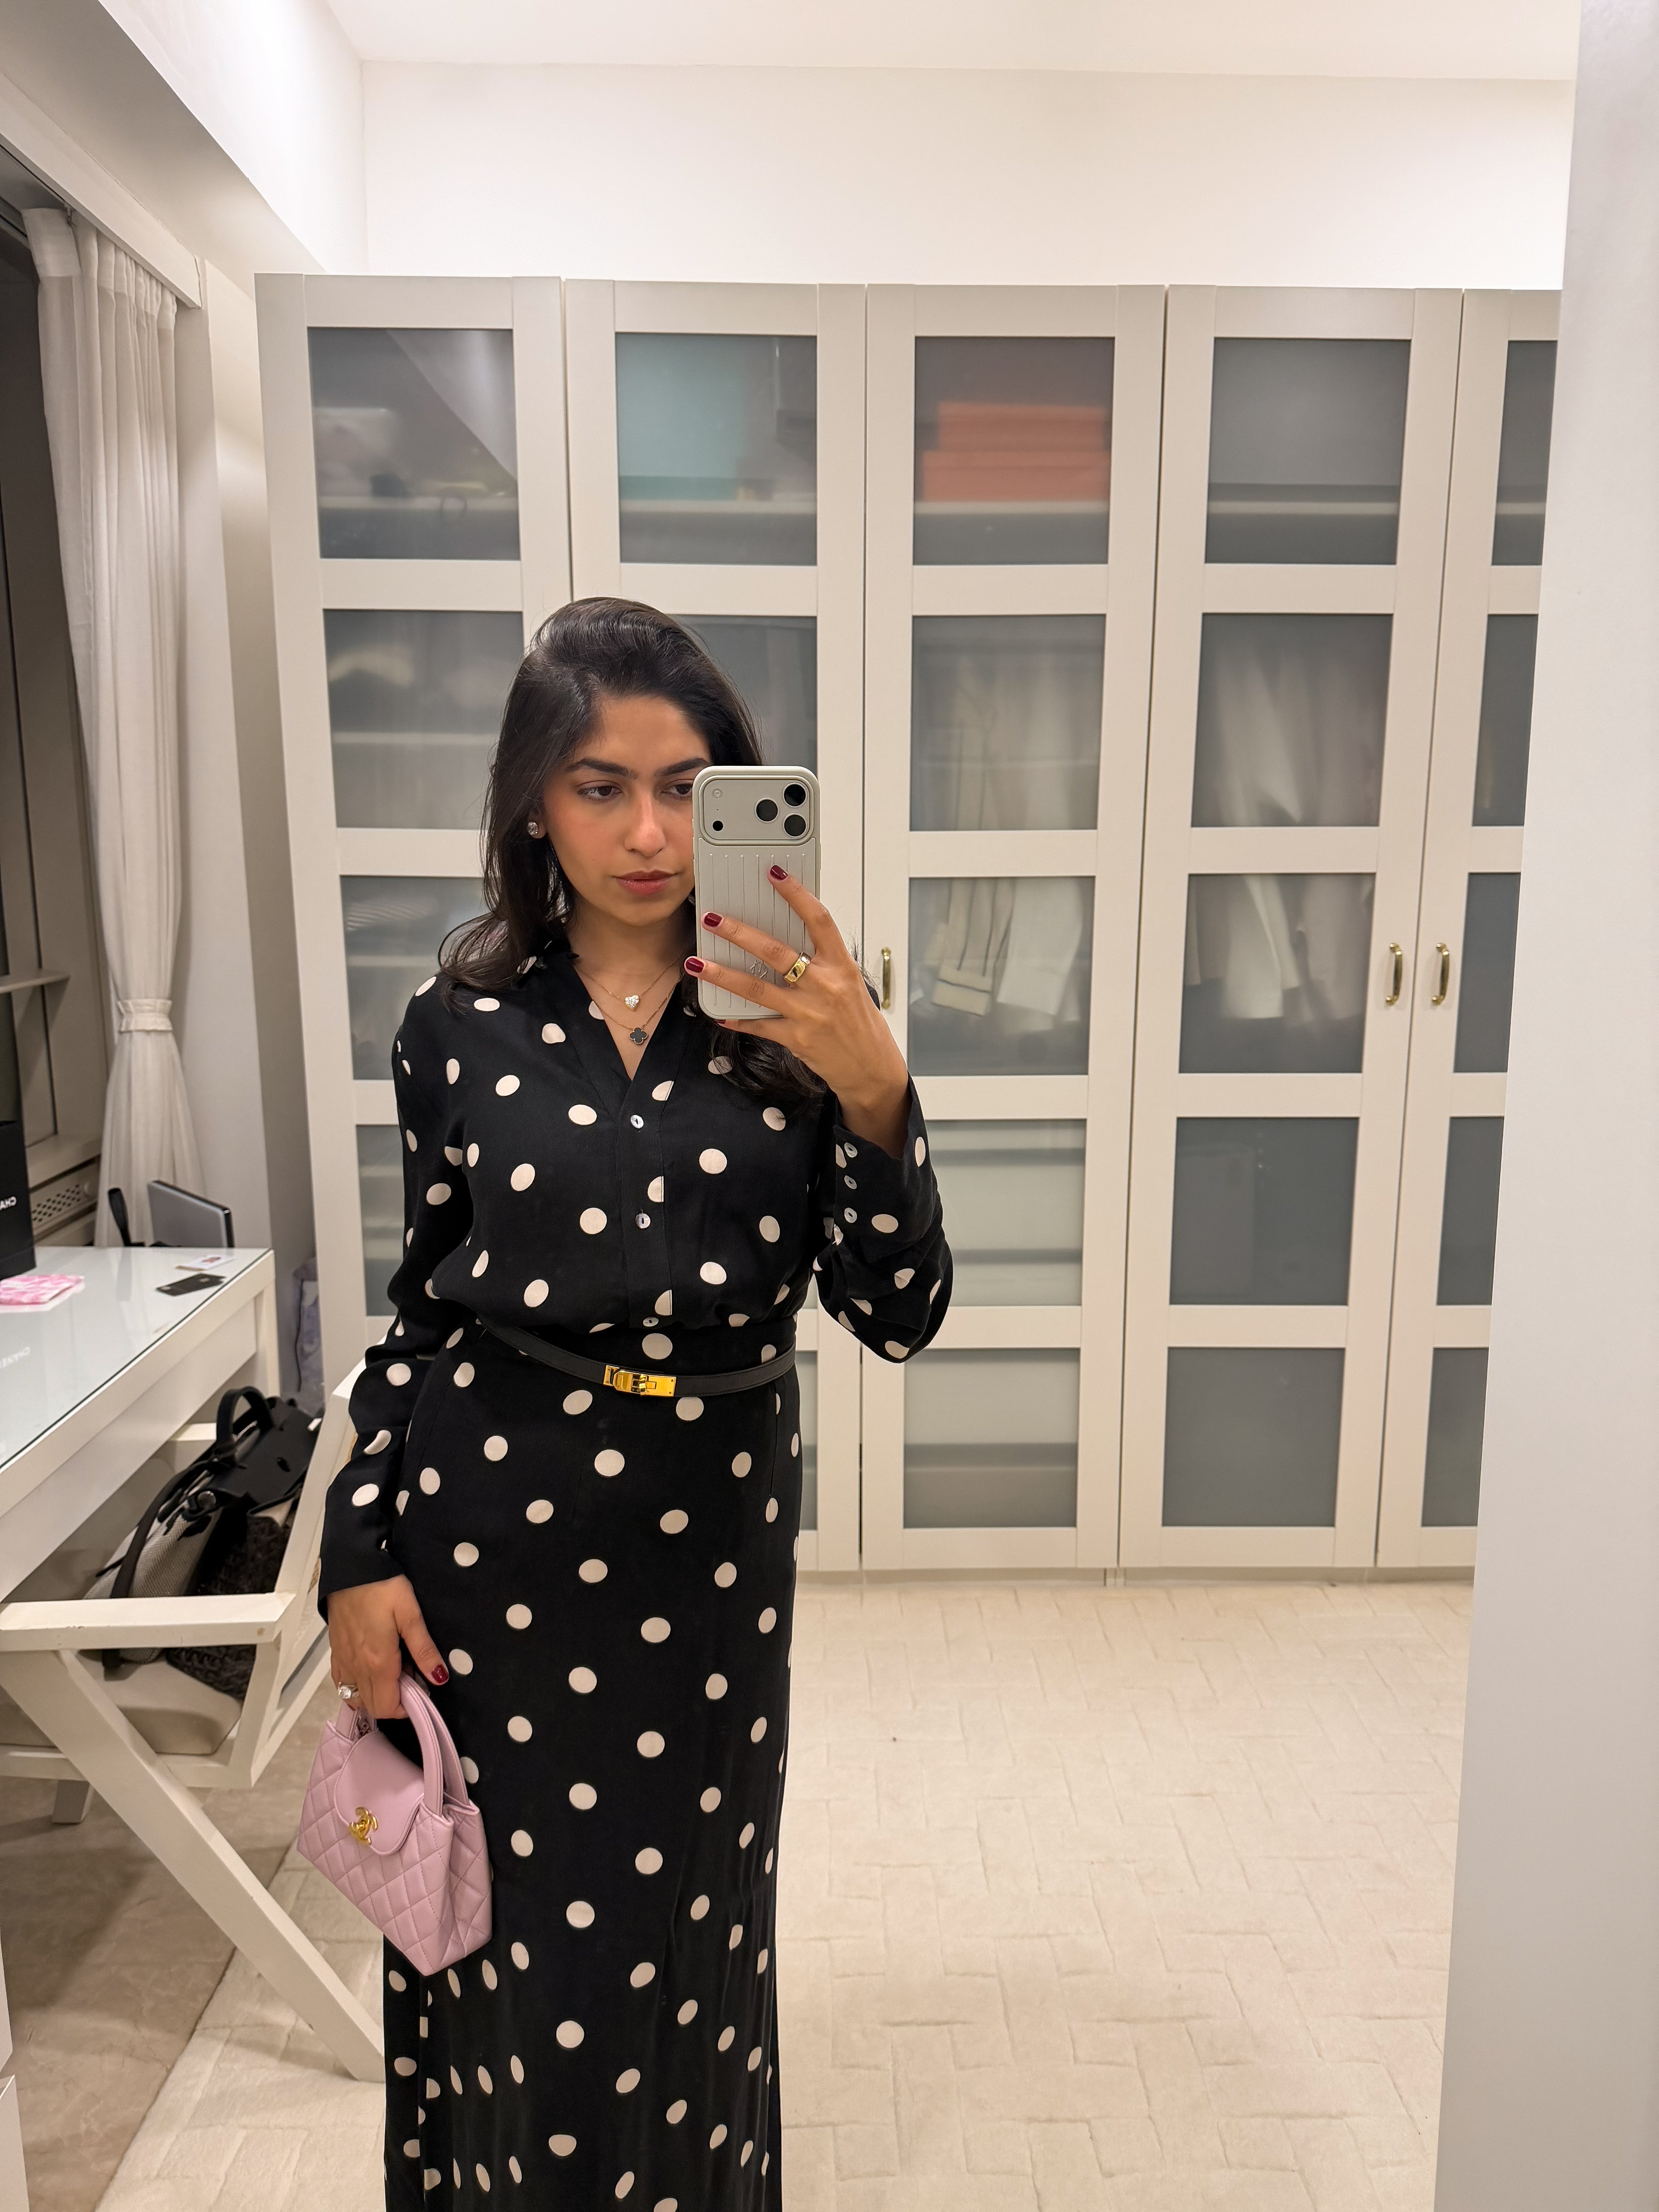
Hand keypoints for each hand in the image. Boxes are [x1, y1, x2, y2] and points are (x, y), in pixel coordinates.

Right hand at [328, 1574, 447, 1720]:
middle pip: (372, 1706)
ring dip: (375, 1695)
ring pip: (355, 1698)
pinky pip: (343, 1684)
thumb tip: (439, 1678)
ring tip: (392, 1671)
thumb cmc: (382, 1588)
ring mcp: (342, 1662)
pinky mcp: (335, 1653)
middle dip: (393, 1701)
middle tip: (410, 1676)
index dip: (406, 1707)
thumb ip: (424, 1650)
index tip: (420, 1689)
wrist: (350, 1568)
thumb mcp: (411, 1614)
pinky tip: (371, 1667)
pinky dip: (357, 1686)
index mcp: (378, 1663)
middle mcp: (356, 1668)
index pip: (387, 1707)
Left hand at [687, 868, 910, 1154]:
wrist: (871, 1067)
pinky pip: (759, 1024)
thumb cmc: (860, 1023)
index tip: (774, 874)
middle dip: (739, 933)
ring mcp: (808, 1013)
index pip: (818, 920)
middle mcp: (825, 986)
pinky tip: (719, 1012)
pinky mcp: (796, 1038)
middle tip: (713, 919)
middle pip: (775, 951)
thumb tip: (788, 941)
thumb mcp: (850, 985)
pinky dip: (738, 1018)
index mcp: (841, 966)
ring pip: (757, 987)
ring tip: (696, 962)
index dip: (796, 894)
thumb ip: (822, 964)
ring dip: (722, 974)